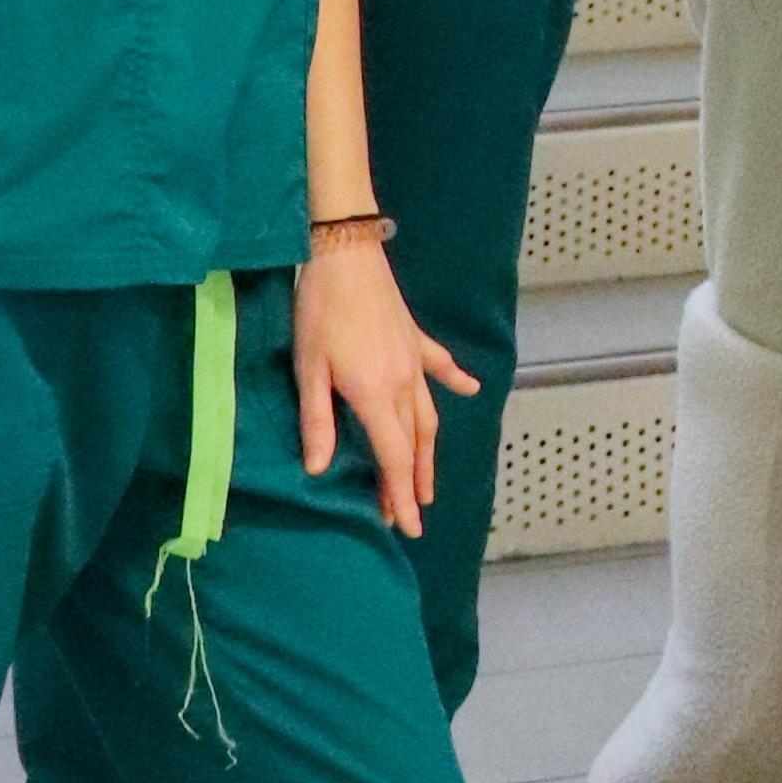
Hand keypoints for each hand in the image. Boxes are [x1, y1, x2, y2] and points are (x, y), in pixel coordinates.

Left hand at [291, 237, 476, 536]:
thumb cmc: (320, 312)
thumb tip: (320, 469)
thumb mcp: (310, 370)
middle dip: (413, 483)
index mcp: (376, 395)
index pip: (393, 457)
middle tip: (412, 516)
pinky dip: (456, 381)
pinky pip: (441, 366)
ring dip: (429, 451)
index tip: (406, 526)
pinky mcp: (416, 339)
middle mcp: (404, 384)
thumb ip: (318, 421)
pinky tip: (471, 391)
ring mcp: (415, 361)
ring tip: (428, 481)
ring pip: (429, 416)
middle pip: (414, 443)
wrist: (346, 255)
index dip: (398, 494)